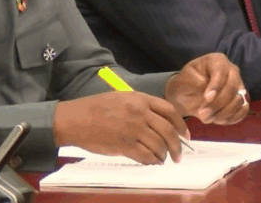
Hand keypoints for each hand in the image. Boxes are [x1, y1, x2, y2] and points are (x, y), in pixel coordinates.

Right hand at [53, 92, 189, 163]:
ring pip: (159, 145)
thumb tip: (160, 123)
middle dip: (177, 145)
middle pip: (168, 131)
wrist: (75, 119)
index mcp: (140, 99)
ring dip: (164, 155)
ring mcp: (132, 130)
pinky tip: (152, 161)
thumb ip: (141, 107)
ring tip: (163, 158)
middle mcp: (139, 113)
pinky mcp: (124, 145)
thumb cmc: (95, 108)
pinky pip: (145, 156)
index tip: (185, 135)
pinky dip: (152, 160)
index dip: (181, 125)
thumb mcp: (121, 98)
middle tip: (179, 154)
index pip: (170, 111)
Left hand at [165, 53, 247, 124]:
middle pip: (232, 87)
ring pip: (239, 100)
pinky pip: (243, 110)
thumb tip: (205, 86)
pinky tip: (218, 120)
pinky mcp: (241, 100)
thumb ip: (193, 80)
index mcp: (217, 60)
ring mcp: (239, 86)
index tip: (206, 98)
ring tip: (207, 119)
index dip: (216, 86)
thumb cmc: (185, 83)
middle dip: (218, 103)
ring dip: (223, 113)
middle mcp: (232, 71)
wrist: (187, 95)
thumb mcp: (184, 78)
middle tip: (203, 115)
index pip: (221, 72)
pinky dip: (232, 118)